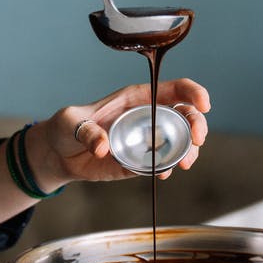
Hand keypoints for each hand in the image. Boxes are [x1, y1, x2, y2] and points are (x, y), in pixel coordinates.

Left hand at [23, 79, 210, 189]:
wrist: (59, 154)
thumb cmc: (65, 127)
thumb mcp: (70, 122)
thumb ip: (86, 131)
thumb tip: (103, 147)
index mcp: (136, 98)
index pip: (173, 89)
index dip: (193, 92)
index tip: (204, 103)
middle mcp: (147, 117)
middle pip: (185, 115)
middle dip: (197, 125)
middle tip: (196, 139)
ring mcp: (146, 140)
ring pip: (179, 141)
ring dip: (188, 151)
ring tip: (185, 163)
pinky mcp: (140, 162)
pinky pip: (161, 164)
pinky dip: (168, 168)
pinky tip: (164, 173)